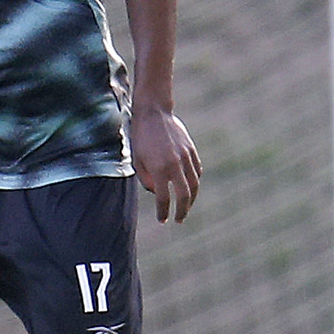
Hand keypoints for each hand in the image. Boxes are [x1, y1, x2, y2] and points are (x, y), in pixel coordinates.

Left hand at [132, 106, 199, 222]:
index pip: (163, 198)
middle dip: (182, 211)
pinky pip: (197, 171)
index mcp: (159, 168)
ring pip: (195, 184)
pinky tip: (189, 188)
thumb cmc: (140, 137)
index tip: (162, 220)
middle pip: (184, 195)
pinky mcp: (191, 150)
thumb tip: (158, 193)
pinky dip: (194, 182)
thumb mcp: (136, 160)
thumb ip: (146, 180)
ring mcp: (186, 157)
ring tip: (186, 207)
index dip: (163, 212)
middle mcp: (175, 164)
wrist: (154, 113)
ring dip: (191, 199)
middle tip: (179, 220)